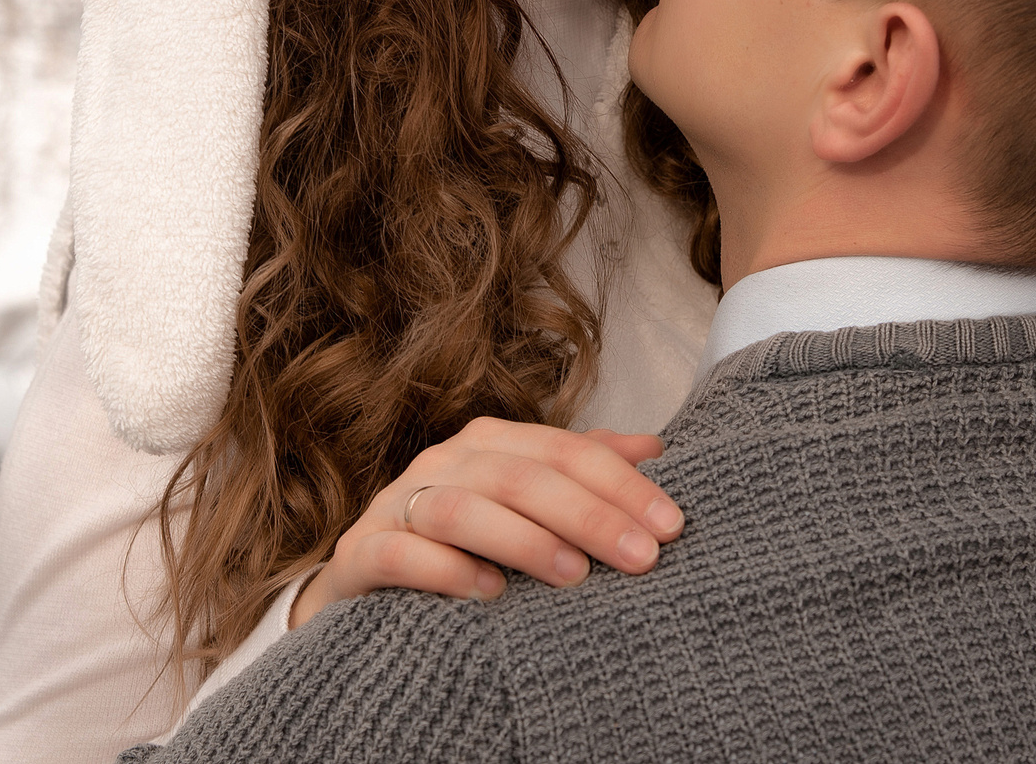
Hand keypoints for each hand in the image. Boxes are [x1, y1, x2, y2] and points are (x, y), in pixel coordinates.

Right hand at [288, 419, 683, 627]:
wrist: (368, 579)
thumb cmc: (464, 538)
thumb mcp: (526, 500)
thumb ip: (584, 471)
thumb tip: (656, 449)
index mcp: (489, 442)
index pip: (564, 450)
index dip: (621, 483)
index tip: (671, 525)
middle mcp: (444, 463)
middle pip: (521, 476)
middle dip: (588, 515)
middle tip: (642, 557)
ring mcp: (398, 504)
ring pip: (461, 508)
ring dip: (523, 539)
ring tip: (574, 576)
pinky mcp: (363, 552)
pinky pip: (400, 554)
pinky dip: (445, 570)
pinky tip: (490, 594)